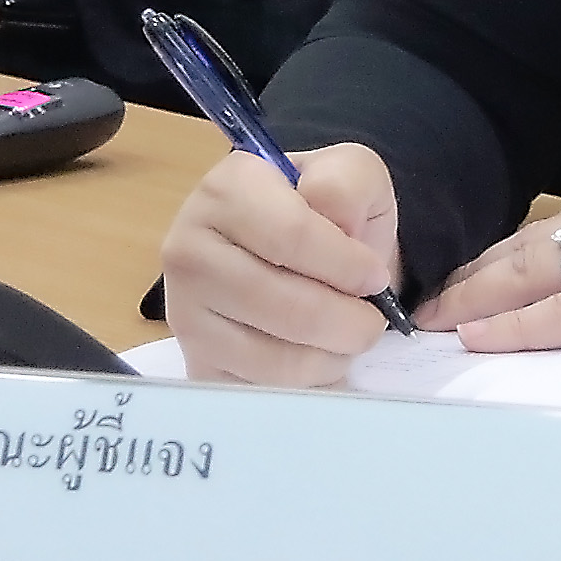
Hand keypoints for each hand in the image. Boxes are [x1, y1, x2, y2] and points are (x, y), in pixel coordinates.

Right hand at [160, 145, 403, 387]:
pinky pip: (261, 388)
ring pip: (273, 356)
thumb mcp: (348, 172)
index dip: (346, 265)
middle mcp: (190, 247)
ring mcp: (186, 310)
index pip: (291, 237)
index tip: (375, 277)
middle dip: (347, 321)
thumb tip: (336, 224)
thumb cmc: (321, 209)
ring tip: (347, 335)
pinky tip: (317, 354)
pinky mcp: (195, 360)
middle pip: (285, 306)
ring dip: (331, 355)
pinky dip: (305, 381)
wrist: (292, 248)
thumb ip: (346, 183)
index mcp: (227, 189)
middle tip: (370, 319)